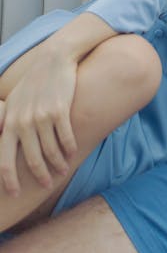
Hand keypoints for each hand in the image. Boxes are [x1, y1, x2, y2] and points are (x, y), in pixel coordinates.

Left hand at [0, 47, 77, 194]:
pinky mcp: (59, 110)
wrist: (54, 59)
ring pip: (51, 151)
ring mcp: (41, 116)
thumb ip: (5, 123)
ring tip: (63, 170)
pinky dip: (70, 149)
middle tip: (46, 185)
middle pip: (31, 160)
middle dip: (40, 176)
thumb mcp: (13, 101)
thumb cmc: (33, 82)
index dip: (9, 181)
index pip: (5, 161)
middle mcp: (23, 122)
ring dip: (58, 164)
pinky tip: (73, 153)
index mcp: (9, 123)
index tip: (15, 194)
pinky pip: (66, 138)